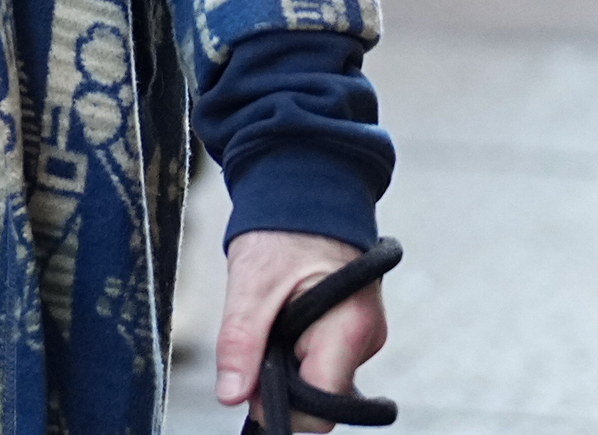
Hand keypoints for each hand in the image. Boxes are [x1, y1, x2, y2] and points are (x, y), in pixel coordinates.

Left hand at [214, 229, 388, 413]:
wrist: (308, 191)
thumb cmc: (283, 231)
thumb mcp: (251, 284)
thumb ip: (240, 343)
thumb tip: (230, 397)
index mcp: (348, 327)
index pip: (324, 405)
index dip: (285, 406)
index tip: (252, 385)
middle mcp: (367, 338)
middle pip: (323, 399)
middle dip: (285, 387)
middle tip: (255, 350)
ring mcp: (364, 336)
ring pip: (322, 382)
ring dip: (290, 368)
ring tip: (271, 323)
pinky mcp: (354, 331)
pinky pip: (324, 362)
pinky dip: (299, 354)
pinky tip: (284, 323)